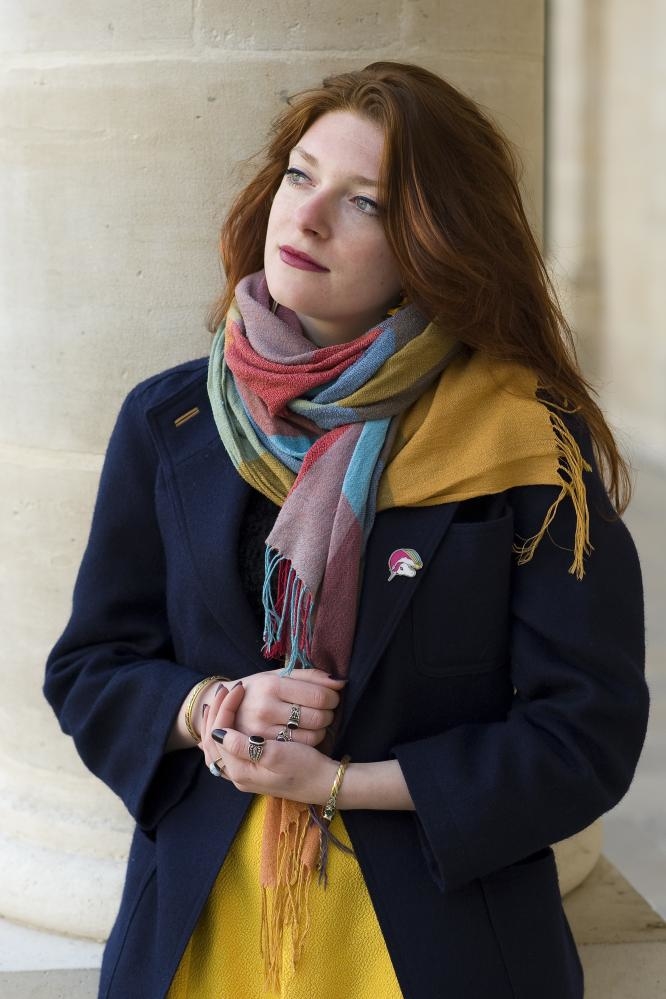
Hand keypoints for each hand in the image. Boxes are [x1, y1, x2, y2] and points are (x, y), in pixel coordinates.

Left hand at [201, 687, 337, 804]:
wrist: (325, 785)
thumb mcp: (277, 756)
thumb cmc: (305, 769)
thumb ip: (244, 747)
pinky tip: (230, 721)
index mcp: (240, 770)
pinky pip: (230, 750)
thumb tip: (218, 732)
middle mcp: (238, 775)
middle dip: (216, 713)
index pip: (217, 734)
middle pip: (212, 742)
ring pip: (219, 747)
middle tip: (225, 690)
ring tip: (222, 702)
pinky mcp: (254, 770)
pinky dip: (227, 732)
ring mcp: (245, 774)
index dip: (223, 708)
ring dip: (219, 722)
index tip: (237, 689)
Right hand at [219, 668, 344, 746]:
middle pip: (318, 717)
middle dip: (329, 713)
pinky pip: (301, 748)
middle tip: (324, 710)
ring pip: (313, 735)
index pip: (319, 695)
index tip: (331, 698)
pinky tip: (305, 732)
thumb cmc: (260, 690)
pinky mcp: (263, 750)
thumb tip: (341, 682)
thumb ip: (311, 677)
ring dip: (321, 729)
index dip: (332, 698)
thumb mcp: (280, 676)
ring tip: (314, 721)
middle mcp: (265, 708)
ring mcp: (262, 732)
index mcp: (271, 685)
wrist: (228, 710)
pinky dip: (311, 740)